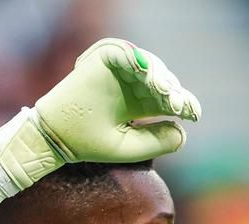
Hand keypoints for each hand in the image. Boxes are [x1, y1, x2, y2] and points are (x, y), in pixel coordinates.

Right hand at [36, 38, 200, 162]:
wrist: (56, 138)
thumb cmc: (88, 144)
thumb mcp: (127, 147)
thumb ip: (155, 141)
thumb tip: (183, 131)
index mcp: (139, 104)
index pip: (167, 100)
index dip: (182, 104)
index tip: (193, 113)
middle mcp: (132, 85)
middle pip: (161, 81)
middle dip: (171, 90)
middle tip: (178, 103)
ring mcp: (118, 71)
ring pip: (147, 65)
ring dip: (158, 75)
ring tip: (165, 90)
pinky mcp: (102, 59)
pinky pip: (123, 52)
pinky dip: (135, 59)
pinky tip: (146, 73)